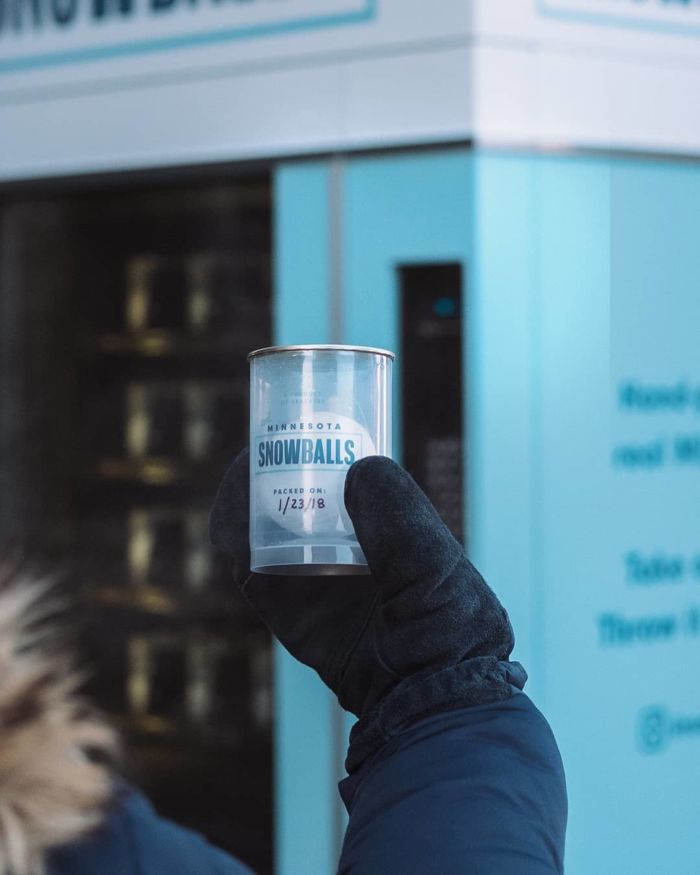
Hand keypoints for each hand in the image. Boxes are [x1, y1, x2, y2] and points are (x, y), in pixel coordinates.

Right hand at [210, 450, 524, 768]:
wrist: (433, 698)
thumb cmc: (450, 625)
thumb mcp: (434, 560)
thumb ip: (399, 515)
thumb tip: (357, 465)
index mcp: (387, 536)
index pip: (346, 485)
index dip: (321, 455)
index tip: (305, 427)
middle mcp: (349, 557)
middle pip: (301, 503)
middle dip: (277, 471)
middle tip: (261, 441)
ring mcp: (318, 589)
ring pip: (269, 535)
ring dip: (248, 501)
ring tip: (241, 470)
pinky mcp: (291, 620)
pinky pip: (254, 577)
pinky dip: (236, 545)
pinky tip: (231, 519)